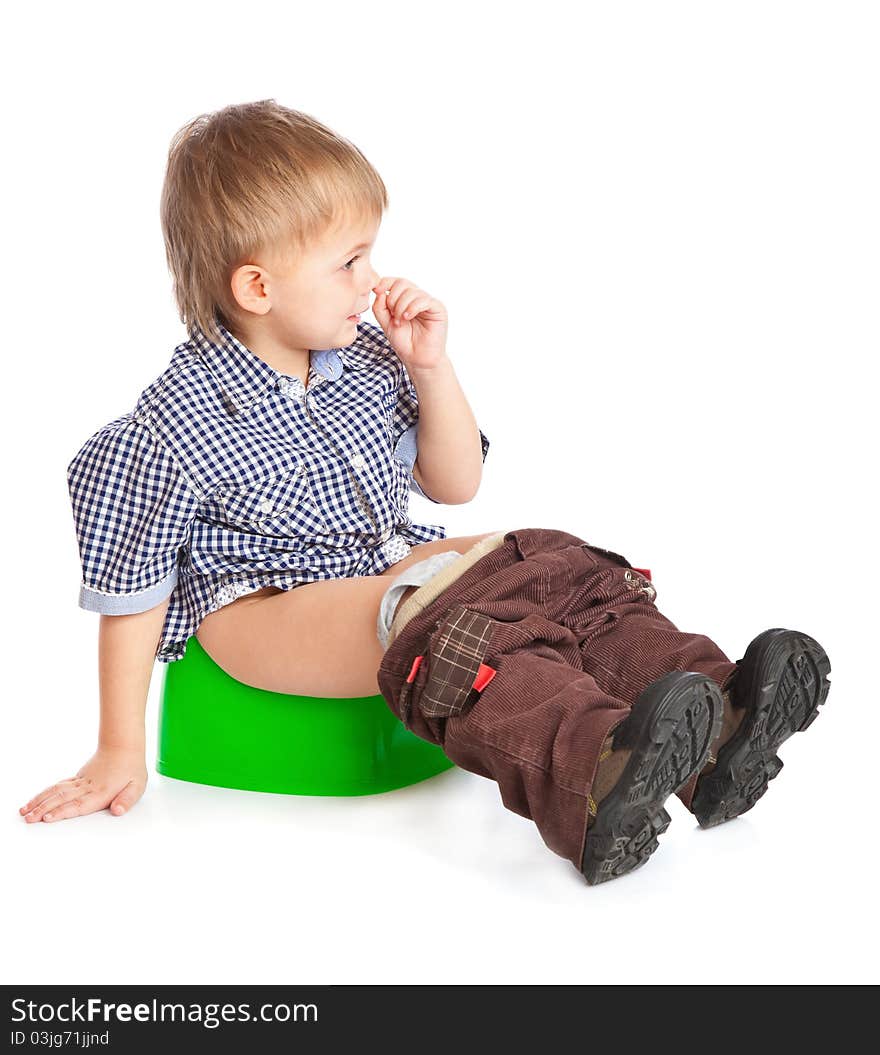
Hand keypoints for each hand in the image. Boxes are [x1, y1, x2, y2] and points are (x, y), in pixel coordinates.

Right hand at [19, 745, 147, 823]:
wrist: (123, 746)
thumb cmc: (131, 768)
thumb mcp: (137, 786)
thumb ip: (126, 800)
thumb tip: (118, 811)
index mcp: (100, 792)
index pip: (78, 805)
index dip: (61, 812)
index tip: (47, 818)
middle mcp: (87, 787)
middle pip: (61, 799)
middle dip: (43, 810)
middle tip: (29, 819)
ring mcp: (80, 782)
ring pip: (56, 792)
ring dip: (39, 802)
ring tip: (25, 811)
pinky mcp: (77, 778)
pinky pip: (58, 786)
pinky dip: (45, 793)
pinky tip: (36, 800)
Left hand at [371, 277, 448, 371]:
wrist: (417, 359)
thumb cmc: (404, 342)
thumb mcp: (386, 323)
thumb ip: (380, 307)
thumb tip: (380, 291)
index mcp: (405, 299)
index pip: (395, 282)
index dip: (385, 283)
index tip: (377, 290)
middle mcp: (417, 298)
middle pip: (402, 283)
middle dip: (393, 298)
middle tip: (392, 315)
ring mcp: (428, 302)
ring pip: (412, 291)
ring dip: (401, 306)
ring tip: (400, 322)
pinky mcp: (438, 308)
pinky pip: (424, 300)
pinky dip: (412, 307)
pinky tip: (408, 317)